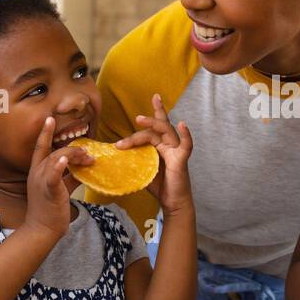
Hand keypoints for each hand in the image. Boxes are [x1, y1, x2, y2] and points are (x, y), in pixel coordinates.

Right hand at [25, 115, 89, 237]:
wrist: (42, 229)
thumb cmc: (50, 209)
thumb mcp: (59, 189)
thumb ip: (68, 177)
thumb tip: (80, 168)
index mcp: (37, 171)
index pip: (40, 148)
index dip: (45, 133)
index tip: (49, 119)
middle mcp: (36, 173)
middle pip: (55, 152)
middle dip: (74, 150)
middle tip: (89, 155)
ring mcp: (41, 181)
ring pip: (57, 159)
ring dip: (75, 156)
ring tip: (89, 159)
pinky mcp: (49, 190)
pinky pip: (53, 175)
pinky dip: (59, 166)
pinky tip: (65, 159)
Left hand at [113, 94, 193, 214]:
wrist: (172, 202)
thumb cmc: (158, 186)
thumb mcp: (141, 169)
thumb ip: (133, 160)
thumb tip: (112, 156)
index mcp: (161, 145)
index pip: (158, 125)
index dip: (158, 110)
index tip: (156, 96)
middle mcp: (169, 144)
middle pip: (158, 128)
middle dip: (148, 122)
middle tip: (136, 118)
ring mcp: (176, 150)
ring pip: (166, 131)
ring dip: (154, 124)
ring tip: (140, 120)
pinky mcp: (181, 159)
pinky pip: (186, 145)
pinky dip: (186, 134)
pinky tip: (183, 124)